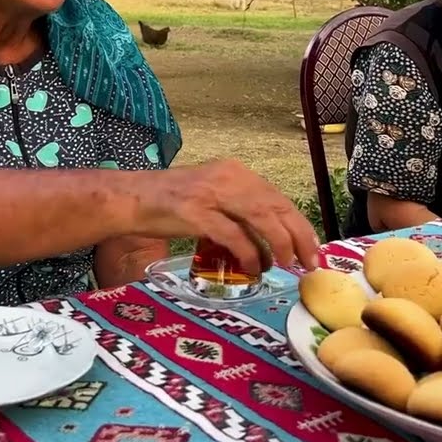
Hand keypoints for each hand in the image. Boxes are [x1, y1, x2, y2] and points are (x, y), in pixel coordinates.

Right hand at [139, 159, 320, 274]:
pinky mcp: (195, 214)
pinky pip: (233, 235)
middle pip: (276, 206)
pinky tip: (253, 268)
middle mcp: (228, 178)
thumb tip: (268, 238)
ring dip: (280, 244)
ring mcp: (211, 195)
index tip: (312, 246)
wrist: (129, 198)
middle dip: (298, 236)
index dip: (299, 223)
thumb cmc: (169, 203)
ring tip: (287, 265)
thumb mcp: (211, 196)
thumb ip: (238, 210)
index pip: (277, 198)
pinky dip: (248, 254)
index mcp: (234, 173)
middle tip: (310, 262)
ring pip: (261, 218)